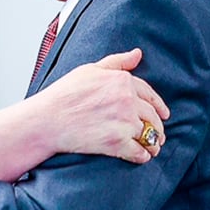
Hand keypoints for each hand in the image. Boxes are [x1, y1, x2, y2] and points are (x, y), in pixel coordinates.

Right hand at [0, 49, 168, 185]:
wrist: (46, 120)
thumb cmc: (63, 94)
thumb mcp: (88, 70)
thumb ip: (116, 62)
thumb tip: (138, 54)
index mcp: (122, 81)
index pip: (150, 94)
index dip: (159, 105)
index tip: (163, 114)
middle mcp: (127, 100)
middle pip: (153, 116)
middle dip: (157, 127)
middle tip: (157, 134)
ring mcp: (124, 122)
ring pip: (150, 135)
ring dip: (153, 143)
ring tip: (151, 148)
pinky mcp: (118, 143)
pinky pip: (140, 152)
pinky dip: (142, 156)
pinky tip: (140, 156)